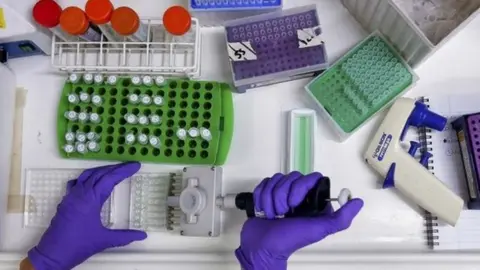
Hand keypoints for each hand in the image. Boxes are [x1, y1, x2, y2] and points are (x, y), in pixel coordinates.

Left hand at [28, 162, 146, 269]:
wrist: (52, 255)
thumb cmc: (77, 246)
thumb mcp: (104, 240)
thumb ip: (125, 236)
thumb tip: (142, 235)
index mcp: (90, 199)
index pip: (110, 178)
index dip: (124, 171)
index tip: (135, 166)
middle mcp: (80, 194)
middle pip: (99, 173)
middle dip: (115, 168)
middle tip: (129, 166)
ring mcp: (71, 196)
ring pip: (87, 175)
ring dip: (102, 170)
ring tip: (114, 170)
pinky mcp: (66, 202)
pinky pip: (77, 183)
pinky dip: (87, 178)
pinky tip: (92, 181)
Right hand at [235, 172, 363, 269]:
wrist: (262, 247)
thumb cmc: (290, 239)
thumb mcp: (319, 230)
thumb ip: (341, 218)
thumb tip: (358, 202)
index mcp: (312, 201)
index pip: (310, 178)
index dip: (299, 188)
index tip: (294, 204)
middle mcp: (297, 195)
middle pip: (290, 177)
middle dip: (282, 196)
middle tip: (282, 213)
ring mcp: (280, 193)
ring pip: (275, 180)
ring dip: (271, 200)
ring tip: (272, 215)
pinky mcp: (265, 194)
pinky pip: (263, 184)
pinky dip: (261, 198)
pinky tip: (264, 211)